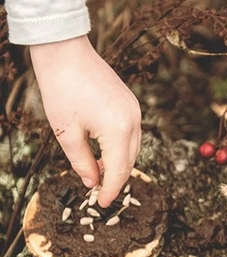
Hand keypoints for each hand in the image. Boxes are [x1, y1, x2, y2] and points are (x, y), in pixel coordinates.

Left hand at [30, 36, 141, 206]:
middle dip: (117, 179)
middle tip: (100, 194)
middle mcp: (134, 121)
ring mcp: (135, 110)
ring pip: (133, 147)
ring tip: (101, 175)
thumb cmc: (62, 90)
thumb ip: (82, 162)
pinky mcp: (131, 102)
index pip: (119, 171)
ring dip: (120, 163)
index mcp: (119, 130)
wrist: (65, 52)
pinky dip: (121, 147)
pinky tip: (105, 152)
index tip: (100, 204)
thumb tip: (91, 182)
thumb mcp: (67, 133)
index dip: (110, 190)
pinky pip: (131, 133)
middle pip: (130, 161)